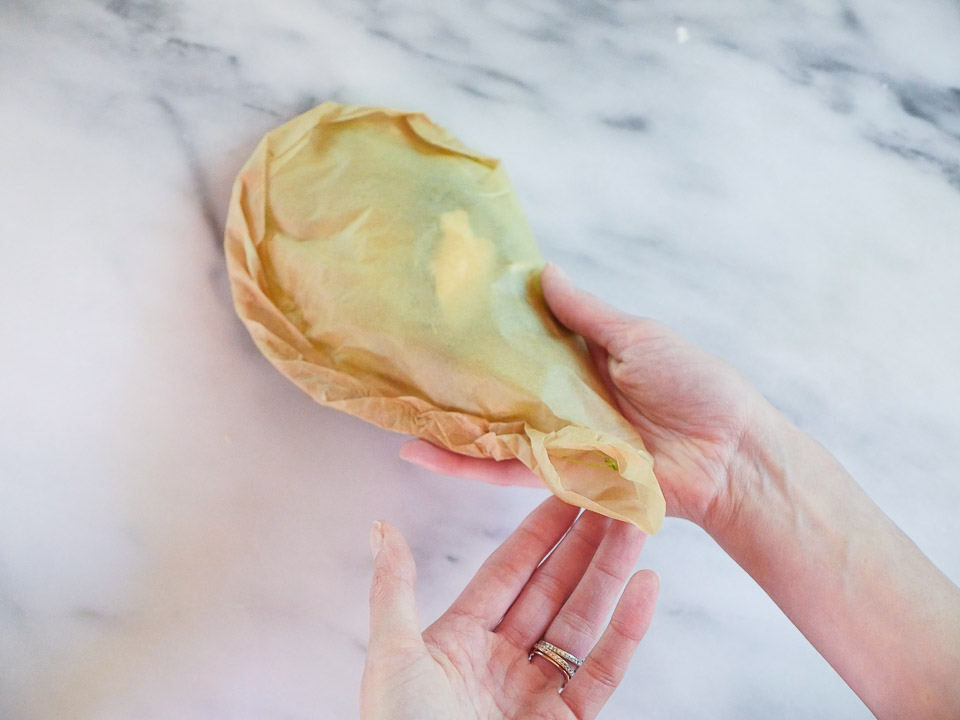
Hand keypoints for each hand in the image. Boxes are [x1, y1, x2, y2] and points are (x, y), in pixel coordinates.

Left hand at [361, 497, 658, 719]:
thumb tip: (381, 526)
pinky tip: (645, 587)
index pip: (507, 571)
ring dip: (611, 575)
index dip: (537, 531)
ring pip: (583, 621)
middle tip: (612, 500)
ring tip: (636, 529)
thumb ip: (395, 589)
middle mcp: (503, 660)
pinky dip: (627, 630)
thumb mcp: (393, 657)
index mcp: (460, 639)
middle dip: (583, 544)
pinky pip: (603, 670)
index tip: (564, 490)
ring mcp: (537, 692)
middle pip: (552, 589)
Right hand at [401, 263, 772, 529]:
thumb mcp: (637, 336)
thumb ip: (586, 314)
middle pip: (499, 389)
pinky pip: (506, 469)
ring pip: (491, 430)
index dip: (488, 330)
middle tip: (402, 361)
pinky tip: (423, 451)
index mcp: (582, 362)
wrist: (729, 453)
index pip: (523, 344)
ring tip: (393, 410)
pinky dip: (465, 463)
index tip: (445, 310)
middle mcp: (563, 401)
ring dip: (445, 423)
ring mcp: (559, 439)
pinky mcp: (559, 474)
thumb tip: (543, 273)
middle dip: (454, 379)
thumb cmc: (695, 386)